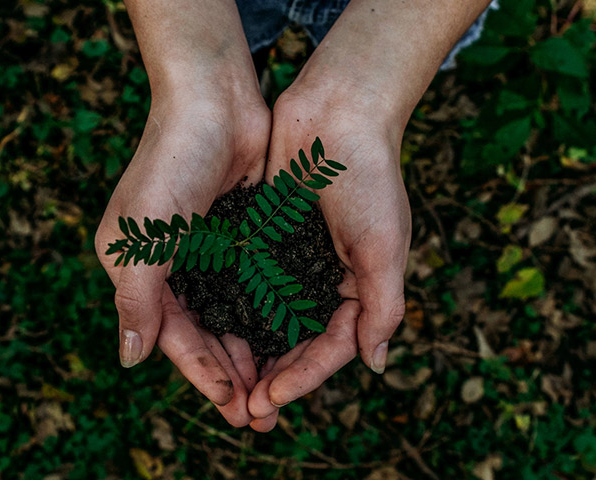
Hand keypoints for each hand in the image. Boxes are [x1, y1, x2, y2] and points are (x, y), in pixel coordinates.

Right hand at [95, 91, 269, 426]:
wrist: (214, 98)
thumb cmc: (171, 162)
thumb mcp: (144, 236)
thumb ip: (137, 299)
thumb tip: (129, 360)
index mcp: (137, 268)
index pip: (171, 334)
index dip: (201, 372)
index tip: (232, 404)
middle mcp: (170, 265)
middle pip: (203, 333)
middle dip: (230, 374)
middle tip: (260, 415)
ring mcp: (207, 251)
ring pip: (231, 316)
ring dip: (252, 352)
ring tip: (277, 390)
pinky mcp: (239, 235)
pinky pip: (254, 287)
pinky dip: (267, 315)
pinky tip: (289, 340)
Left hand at [247, 87, 409, 431]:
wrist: (338, 110)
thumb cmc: (369, 176)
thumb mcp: (384, 245)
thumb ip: (383, 306)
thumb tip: (375, 364)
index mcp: (361, 286)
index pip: (332, 347)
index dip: (304, 378)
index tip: (272, 399)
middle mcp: (326, 279)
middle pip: (298, 342)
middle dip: (274, 377)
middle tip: (245, 409)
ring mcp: (295, 259)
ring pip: (269, 319)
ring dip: (251, 352)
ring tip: (225, 383)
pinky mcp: (266, 237)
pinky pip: (248, 282)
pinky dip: (234, 309)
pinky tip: (211, 330)